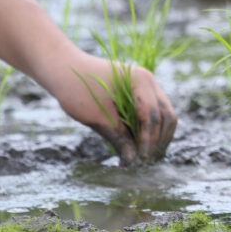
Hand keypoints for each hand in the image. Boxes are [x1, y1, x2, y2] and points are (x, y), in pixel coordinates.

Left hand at [49, 50, 177, 165]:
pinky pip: (155, 113)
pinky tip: (143, 146)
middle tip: (147, 163)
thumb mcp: (96, 116)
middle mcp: (149, 81)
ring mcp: (148, 85)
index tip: (140, 160)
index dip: (148, 141)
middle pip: (166, 115)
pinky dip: (153, 130)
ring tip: (147, 158)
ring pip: (165, 115)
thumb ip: (118, 137)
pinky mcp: (142, 92)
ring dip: (160, 137)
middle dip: (159, 141)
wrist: (64, 68)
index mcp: (139, 81)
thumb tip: (133, 161)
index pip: (151, 116)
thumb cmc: (77, 89)